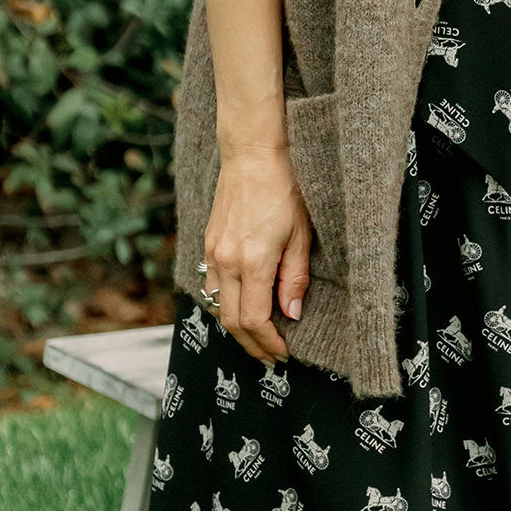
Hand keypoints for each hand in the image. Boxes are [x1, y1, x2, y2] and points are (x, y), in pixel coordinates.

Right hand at [204, 144, 312, 362]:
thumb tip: (291, 313)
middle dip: (251, 345)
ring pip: (216, 306)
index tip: (283, 353)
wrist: (253, 153)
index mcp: (252, 262)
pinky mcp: (208, 243)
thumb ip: (294, 278)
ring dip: (236, 328)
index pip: (254, 320)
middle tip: (270, 357)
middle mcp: (226, 261)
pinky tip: (242, 307)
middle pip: (231, 321)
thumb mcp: (302, 235)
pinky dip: (224, 304)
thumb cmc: (284, 188)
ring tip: (258, 338)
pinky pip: (210, 285)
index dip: (269, 343)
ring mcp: (212, 252)